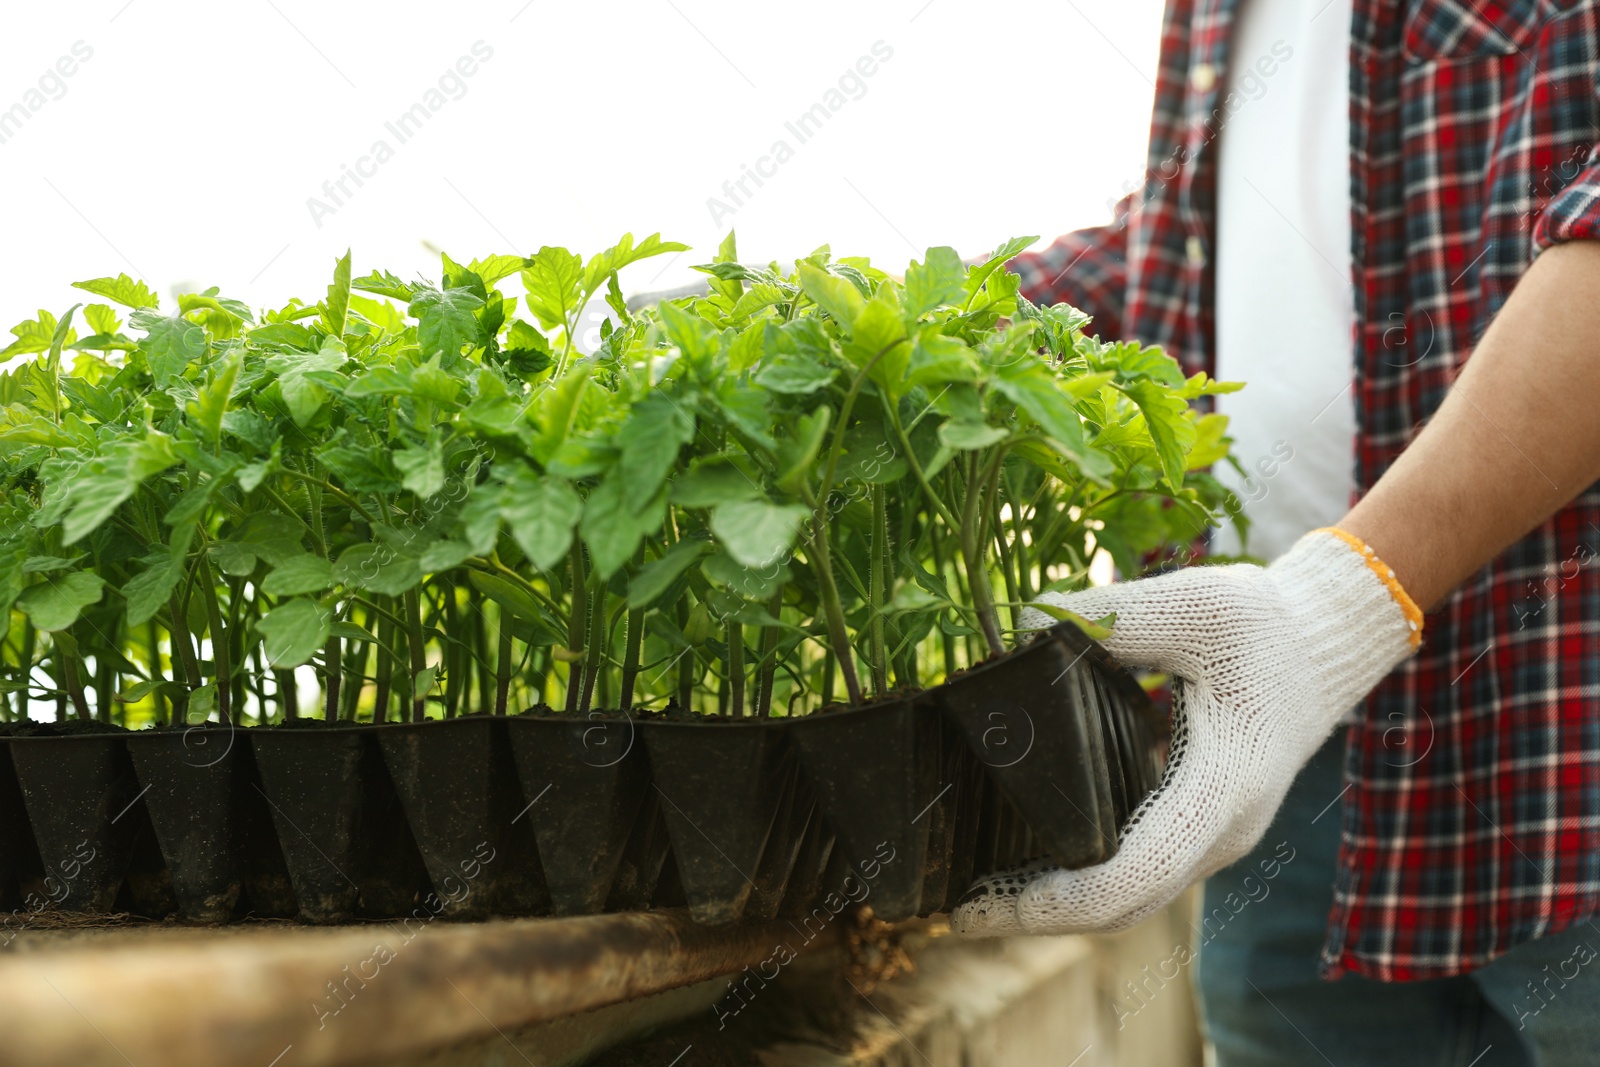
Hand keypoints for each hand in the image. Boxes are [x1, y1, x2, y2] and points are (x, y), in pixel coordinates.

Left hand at [951, 528, 1420, 935]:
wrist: (1321, 646)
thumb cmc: (1265, 624)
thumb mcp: (1197, 604)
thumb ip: (1112, 615)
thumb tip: (1020, 626)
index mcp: (1223, 786)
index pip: (1138, 873)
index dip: (1062, 899)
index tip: (994, 899)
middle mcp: (1218, 831)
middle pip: (1124, 908)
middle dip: (1038, 917)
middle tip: (959, 910)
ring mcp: (1210, 837)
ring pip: (1129, 899)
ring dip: (1054, 906)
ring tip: (975, 893)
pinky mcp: (1195, 825)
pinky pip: (1135, 872)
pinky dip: (1077, 879)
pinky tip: (1020, 857)